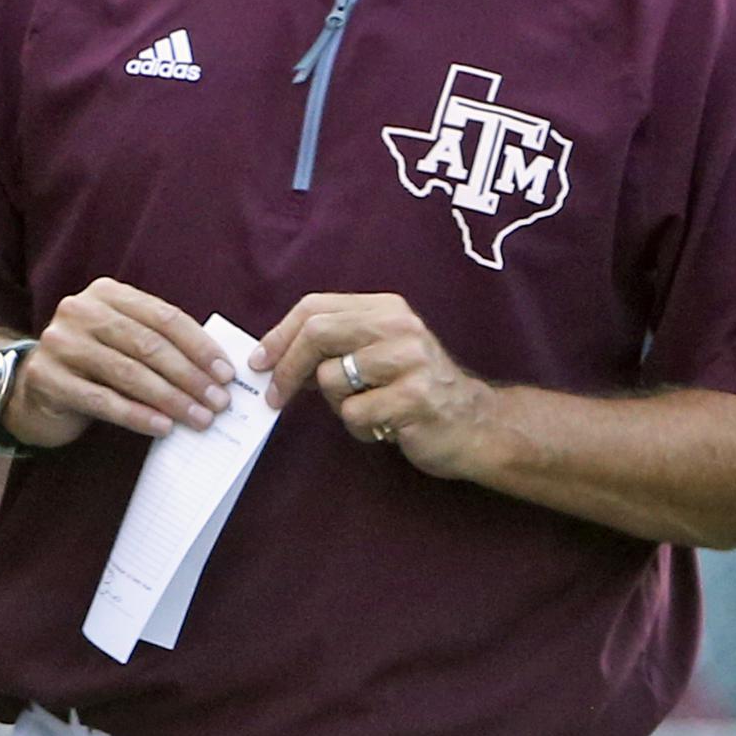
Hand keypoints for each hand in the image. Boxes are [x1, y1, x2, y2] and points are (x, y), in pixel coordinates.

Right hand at [1, 279, 233, 447]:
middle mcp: (80, 310)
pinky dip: (138, 415)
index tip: (226, 374)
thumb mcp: (121, 340)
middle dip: (189, 376)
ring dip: (170, 399)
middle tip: (218, 402)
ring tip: (198, 419)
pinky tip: (162, 427)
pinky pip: (103, 400)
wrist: (31, 389)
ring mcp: (60, 343)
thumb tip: (215, 372)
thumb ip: (158, 343)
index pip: (164, 317)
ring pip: (128, 373)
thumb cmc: (92, 365)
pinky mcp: (47, 377)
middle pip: (148, 344)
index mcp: (106, 293)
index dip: (199, 346)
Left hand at [253, 293, 496, 478]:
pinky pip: (355, 415)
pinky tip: (383, 427)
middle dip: (286, 367)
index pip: (316, 307)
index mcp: (386, 308)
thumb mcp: (380, 352)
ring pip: (332, 379)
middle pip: (317, 334)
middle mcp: (399, 326)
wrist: (477, 424)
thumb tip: (272, 355)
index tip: (259, 361)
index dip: (279, 334)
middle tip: (274, 395)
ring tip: (367, 409)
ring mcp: (410, 361)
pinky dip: (359, 428)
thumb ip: (337, 343)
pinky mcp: (414, 398)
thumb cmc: (415, 389)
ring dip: (337, 405)